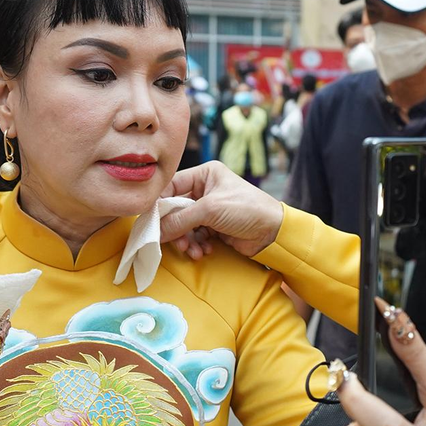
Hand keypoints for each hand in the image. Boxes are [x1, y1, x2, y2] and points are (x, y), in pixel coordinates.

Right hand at [159, 161, 283, 258]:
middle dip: (174, 228)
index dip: (159, 204)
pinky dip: (196, 245)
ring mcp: (210, 209)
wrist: (274, 233)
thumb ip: (180, 219)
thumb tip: (155, 231)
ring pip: (184, 225)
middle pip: (175, 209)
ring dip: (186, 240)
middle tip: (176, 242)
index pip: (172, 186)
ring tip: (193, 250)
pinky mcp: (214, 227)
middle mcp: (206, 189)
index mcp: (205, 174)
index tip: (150, 221)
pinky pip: (195, 236)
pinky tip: (204, 251)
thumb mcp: (211, 210)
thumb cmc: (248, 209)